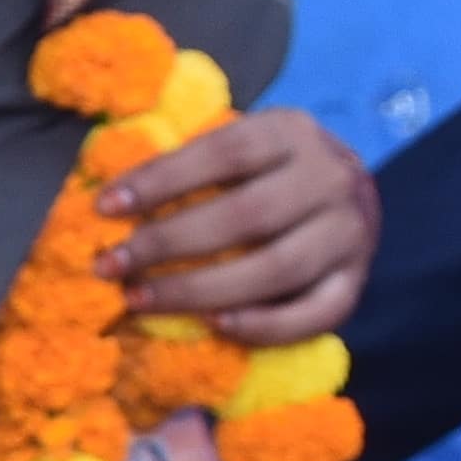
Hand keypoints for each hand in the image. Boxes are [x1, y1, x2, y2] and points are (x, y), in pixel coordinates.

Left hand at [104, 105, 378, 342]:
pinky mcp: (355, 281)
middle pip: (247, 215)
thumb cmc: (262, 172)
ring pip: (277, 269)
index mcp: (292, 133)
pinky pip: (316, 314)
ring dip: (199, 290)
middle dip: (168, 243)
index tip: (105, 207)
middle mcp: (330, 179)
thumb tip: (108, 203)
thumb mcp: (234, 150)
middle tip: (109, 265)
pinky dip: (264, 326)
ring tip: (139, 299)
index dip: (162, 179)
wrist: (345, 193)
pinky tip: (213, 325)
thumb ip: (186, 167)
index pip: (226, 150)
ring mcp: (350, 234)